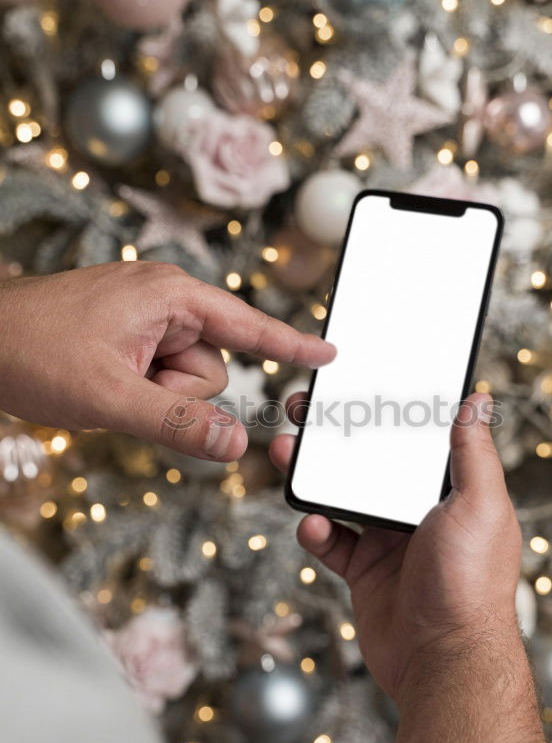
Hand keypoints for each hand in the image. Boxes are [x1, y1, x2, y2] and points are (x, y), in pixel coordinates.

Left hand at [0, 262, 333, 461]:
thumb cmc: (28, 350)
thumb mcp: (108, 396)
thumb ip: (178, 423)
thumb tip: (236, 446)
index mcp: (169, 296)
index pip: (249, 325)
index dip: (292, 345)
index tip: (331, 353)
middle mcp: (164, 302)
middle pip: (212, 369)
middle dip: (176, 393)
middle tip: (123, 387)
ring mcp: (144, 320)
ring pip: (184, 381)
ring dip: (152, 396)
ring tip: (104, 383)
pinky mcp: (128, 337)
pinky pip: (159, 377)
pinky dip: (138, 391)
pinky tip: (102, 382)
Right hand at [270, 392, 522, 708]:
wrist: (443, 662)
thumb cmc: (472, 584)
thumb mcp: (480, 506)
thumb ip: (474, 453)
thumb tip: (478, 400)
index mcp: (452, 492)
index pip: (416, 440)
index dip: (389, 413)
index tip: (359, 385)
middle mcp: (421, 513)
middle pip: (373, 463)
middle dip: (340, 438)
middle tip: (307, 412)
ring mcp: (391, 542)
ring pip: (345, 497)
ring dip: (316, 476)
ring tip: (289, 453)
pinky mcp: (365, 572)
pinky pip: (332, 542)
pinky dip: (317, 531)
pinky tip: (312, 525)